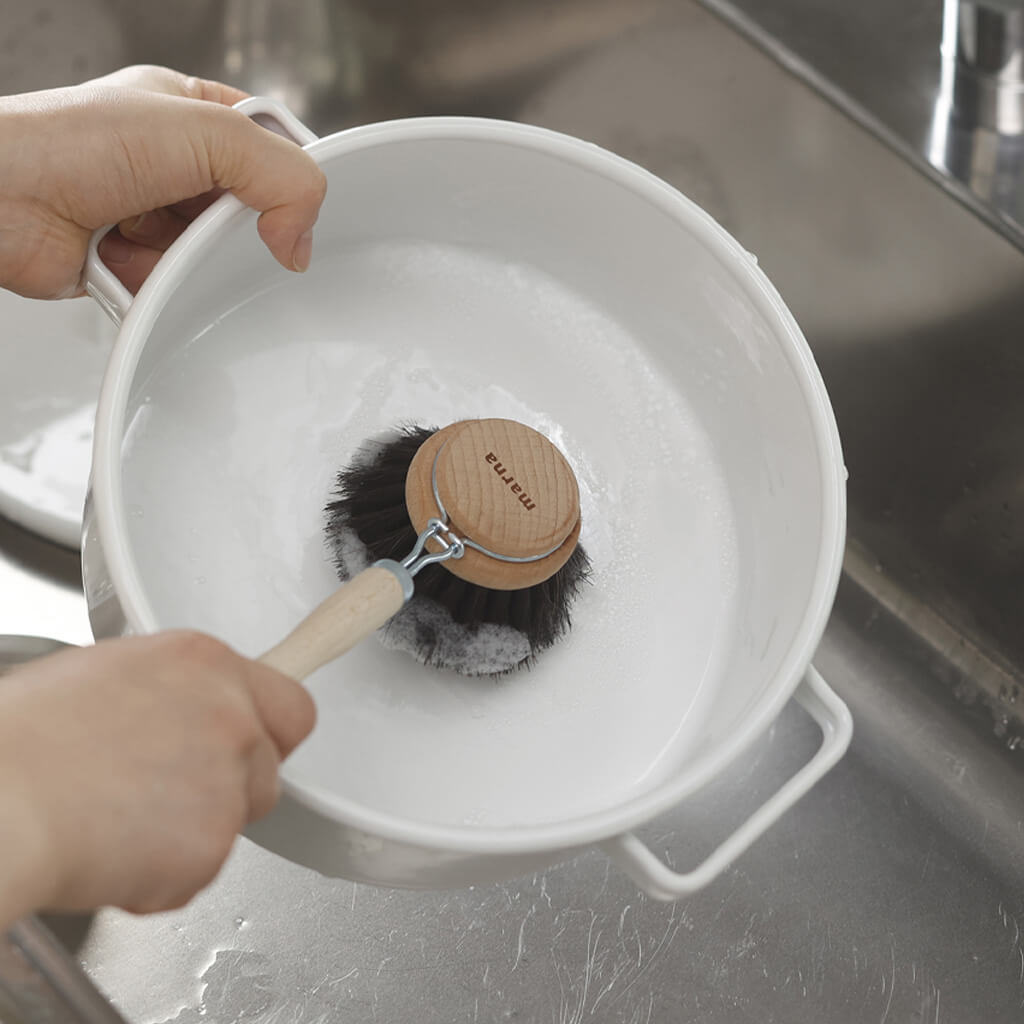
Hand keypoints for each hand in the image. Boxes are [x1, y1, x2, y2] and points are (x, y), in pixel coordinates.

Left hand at [0, 65, 326, 298]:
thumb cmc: (67, 141)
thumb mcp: (203, 130)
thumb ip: (279, 173)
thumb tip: (301, 235)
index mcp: (188, 111)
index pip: (268, 143)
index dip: (289, 175)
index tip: (298, 206)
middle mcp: (169, 162)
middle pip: (245, 208)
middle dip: (236, 226)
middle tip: (219, 226)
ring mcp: (149, 213)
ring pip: (211, 255)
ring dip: (195, 259)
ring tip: (163, 244)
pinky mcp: (130, 263)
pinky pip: (175, 287)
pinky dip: (165, 287)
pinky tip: (139, 267)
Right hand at [0, 632, 315, 922]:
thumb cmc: (23, 739)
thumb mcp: (108, 676)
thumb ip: (170, 693)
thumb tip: (178, 715)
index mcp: (204, 662)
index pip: (288, 702)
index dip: (266, 732)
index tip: (251, 746)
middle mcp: (231, 715)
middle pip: (268, 766)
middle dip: (229, 788)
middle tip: (166, 796)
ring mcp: (227, 781)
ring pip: (237, 820)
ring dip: (193, 831)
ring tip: (118, 822)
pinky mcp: (210, 845)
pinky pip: (199, 871)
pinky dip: (161, 876)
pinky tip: (109, 855)